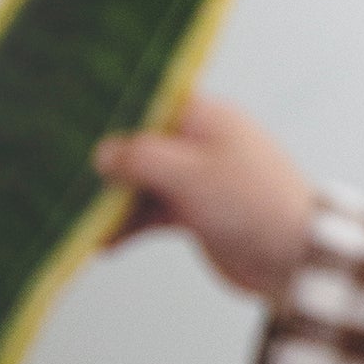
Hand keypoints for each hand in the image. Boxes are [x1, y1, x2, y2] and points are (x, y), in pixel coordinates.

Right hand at [92, 92, 316, 300]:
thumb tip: (103, 152)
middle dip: (107, 167)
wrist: (297, 258)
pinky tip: (103, 244)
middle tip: (66, 180)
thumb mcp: (190, 174)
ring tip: (78, 221)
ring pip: (143, 184)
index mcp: (205, 119)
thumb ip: (141, 159)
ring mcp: (198, 179)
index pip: (149, 104)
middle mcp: (199, 144)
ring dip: (113, 203)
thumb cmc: (254, 204)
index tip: (72, 126)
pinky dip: (130, 226)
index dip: (113, 114)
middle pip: (139, 147)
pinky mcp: (197, 213)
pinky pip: (153, 213)